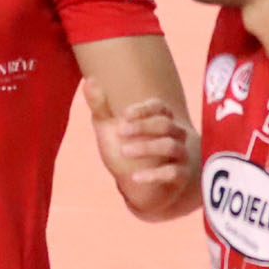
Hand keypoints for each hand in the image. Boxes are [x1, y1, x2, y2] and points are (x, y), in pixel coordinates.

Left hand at [84, 84, 193, 202]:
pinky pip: (174, 174)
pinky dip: (155, 175)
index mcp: (159, 120)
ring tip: (124, 151)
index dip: (143, 109)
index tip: (123, 114)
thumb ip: (100, 105)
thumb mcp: (108, 128)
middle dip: (143, 126)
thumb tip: (88, 79)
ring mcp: (179, 157)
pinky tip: (134, 177)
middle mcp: (173, 136)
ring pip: (171, 146)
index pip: (159, 107)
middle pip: (165, 124)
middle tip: (120, 131)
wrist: (136, 188)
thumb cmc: (123, 151)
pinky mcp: (180, 178)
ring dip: (147, 147)